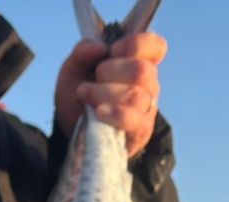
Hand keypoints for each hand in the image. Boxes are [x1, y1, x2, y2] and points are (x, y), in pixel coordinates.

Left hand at [54, 32, 166, 157]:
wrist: (72, 130)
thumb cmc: (79, 96)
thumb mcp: (73, 69)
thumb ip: (82, 52)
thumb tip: (100, 48)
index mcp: (137, 62)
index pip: (155, 47)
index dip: (134, 44)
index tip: (112, 52)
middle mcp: (147, 84)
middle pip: (141, 70)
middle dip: (110, 71)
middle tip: (93, 79)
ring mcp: (146, 107)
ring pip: (136, 94)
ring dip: (105, 93)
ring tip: (86, 95)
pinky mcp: (140, 130)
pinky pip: (134, 119)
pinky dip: (116, 113)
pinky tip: (99, 112)